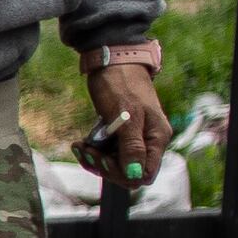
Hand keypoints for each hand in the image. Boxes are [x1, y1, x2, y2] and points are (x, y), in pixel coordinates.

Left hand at [86, 55, 171, 181]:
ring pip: (115, 165)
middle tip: (85, 150)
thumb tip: (136, 176)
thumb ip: (132, 147)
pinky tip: (80, 144)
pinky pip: (108, 154)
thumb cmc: (121, 84)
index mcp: (157, 138)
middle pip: (128, 172)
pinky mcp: (121, 134)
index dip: (122, 174)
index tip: (102, 159)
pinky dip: (93, 152)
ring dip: (94, 160)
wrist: (113, 61)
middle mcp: (149, 141)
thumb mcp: (126, 116)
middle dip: (104, 167)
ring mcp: (135, 138)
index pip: (144, 174)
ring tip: (79, 146)